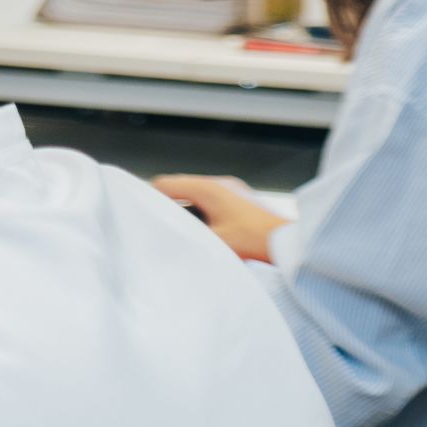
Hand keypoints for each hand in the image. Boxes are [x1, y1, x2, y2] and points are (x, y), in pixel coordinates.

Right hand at [153, 174, 289, 263]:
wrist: (288, 242)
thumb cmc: (254, 240)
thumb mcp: (212, 241)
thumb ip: (185, 236)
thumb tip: (163, 239)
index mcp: (207, 189)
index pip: (165, 184)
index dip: (149, 197)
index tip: (139, 211)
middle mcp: (218, 184)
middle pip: (179, 188)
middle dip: (166, 204)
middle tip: (156, 223)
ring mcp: (231, 191)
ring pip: (195, 195)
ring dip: (185, 209)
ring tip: (178, 229)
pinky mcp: (239, 200)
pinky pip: (210, 201)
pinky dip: (200, 212)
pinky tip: (201, 230)